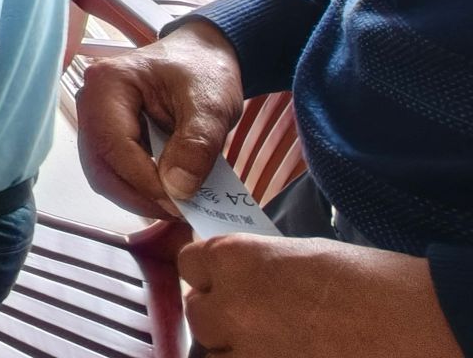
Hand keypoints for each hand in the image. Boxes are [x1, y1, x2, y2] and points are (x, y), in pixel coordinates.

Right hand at [75, 19, 244, 218]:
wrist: (203, 56)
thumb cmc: (204, 71)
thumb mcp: (211, 104)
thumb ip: (196, 145)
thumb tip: (178, 189)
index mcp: (107, 83)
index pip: (115, 146)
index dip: (144, 181)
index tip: (181, 204)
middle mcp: (90, 101)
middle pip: (100, 165)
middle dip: (137, 195)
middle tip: (178, 212)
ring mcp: (95, 119)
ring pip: (103, 172)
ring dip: (138, 195)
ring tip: (176, 206)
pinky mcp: (106, 133)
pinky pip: (114, 169)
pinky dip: (139, 187)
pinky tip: (168, 193)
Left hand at [179, 236, 459, 357]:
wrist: (412, 327)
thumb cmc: (369, 284)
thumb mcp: (300, 254)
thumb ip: (254, 265)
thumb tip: (235, 276)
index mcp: (236, 259)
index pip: (190, 264)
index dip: (209, 274)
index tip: (224, 281)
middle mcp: (231, 304)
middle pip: (198, 312)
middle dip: (221, 314)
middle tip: (254, 318)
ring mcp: (247, 348)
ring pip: (216, 350)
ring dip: (236, 345)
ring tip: (275, 340)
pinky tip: (285, 353)